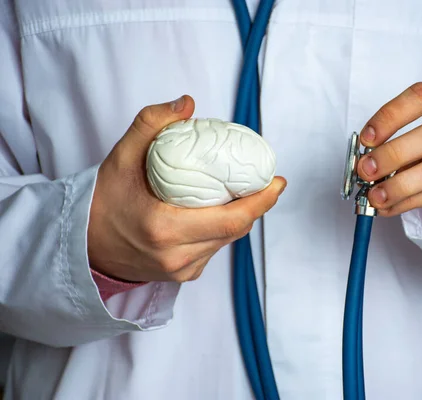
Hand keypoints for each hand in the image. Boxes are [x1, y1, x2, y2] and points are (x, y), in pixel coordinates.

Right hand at [88, 95, 285, 281]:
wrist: (84, 244)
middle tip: (269, 182)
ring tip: (249, 192)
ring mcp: (180, 270)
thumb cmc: (103, 201)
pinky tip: (224, 211)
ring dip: (242, 217)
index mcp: (164, 229)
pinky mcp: (182, 275)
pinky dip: (224, 229)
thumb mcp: (121, 157)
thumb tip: (187, 104)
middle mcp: (176, 256)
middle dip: (258, 206)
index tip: (278, 182)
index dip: (261, 202)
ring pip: (227, 241)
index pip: (230, 220)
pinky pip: (214, 249)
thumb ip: (152, 124)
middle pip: (235, 231)